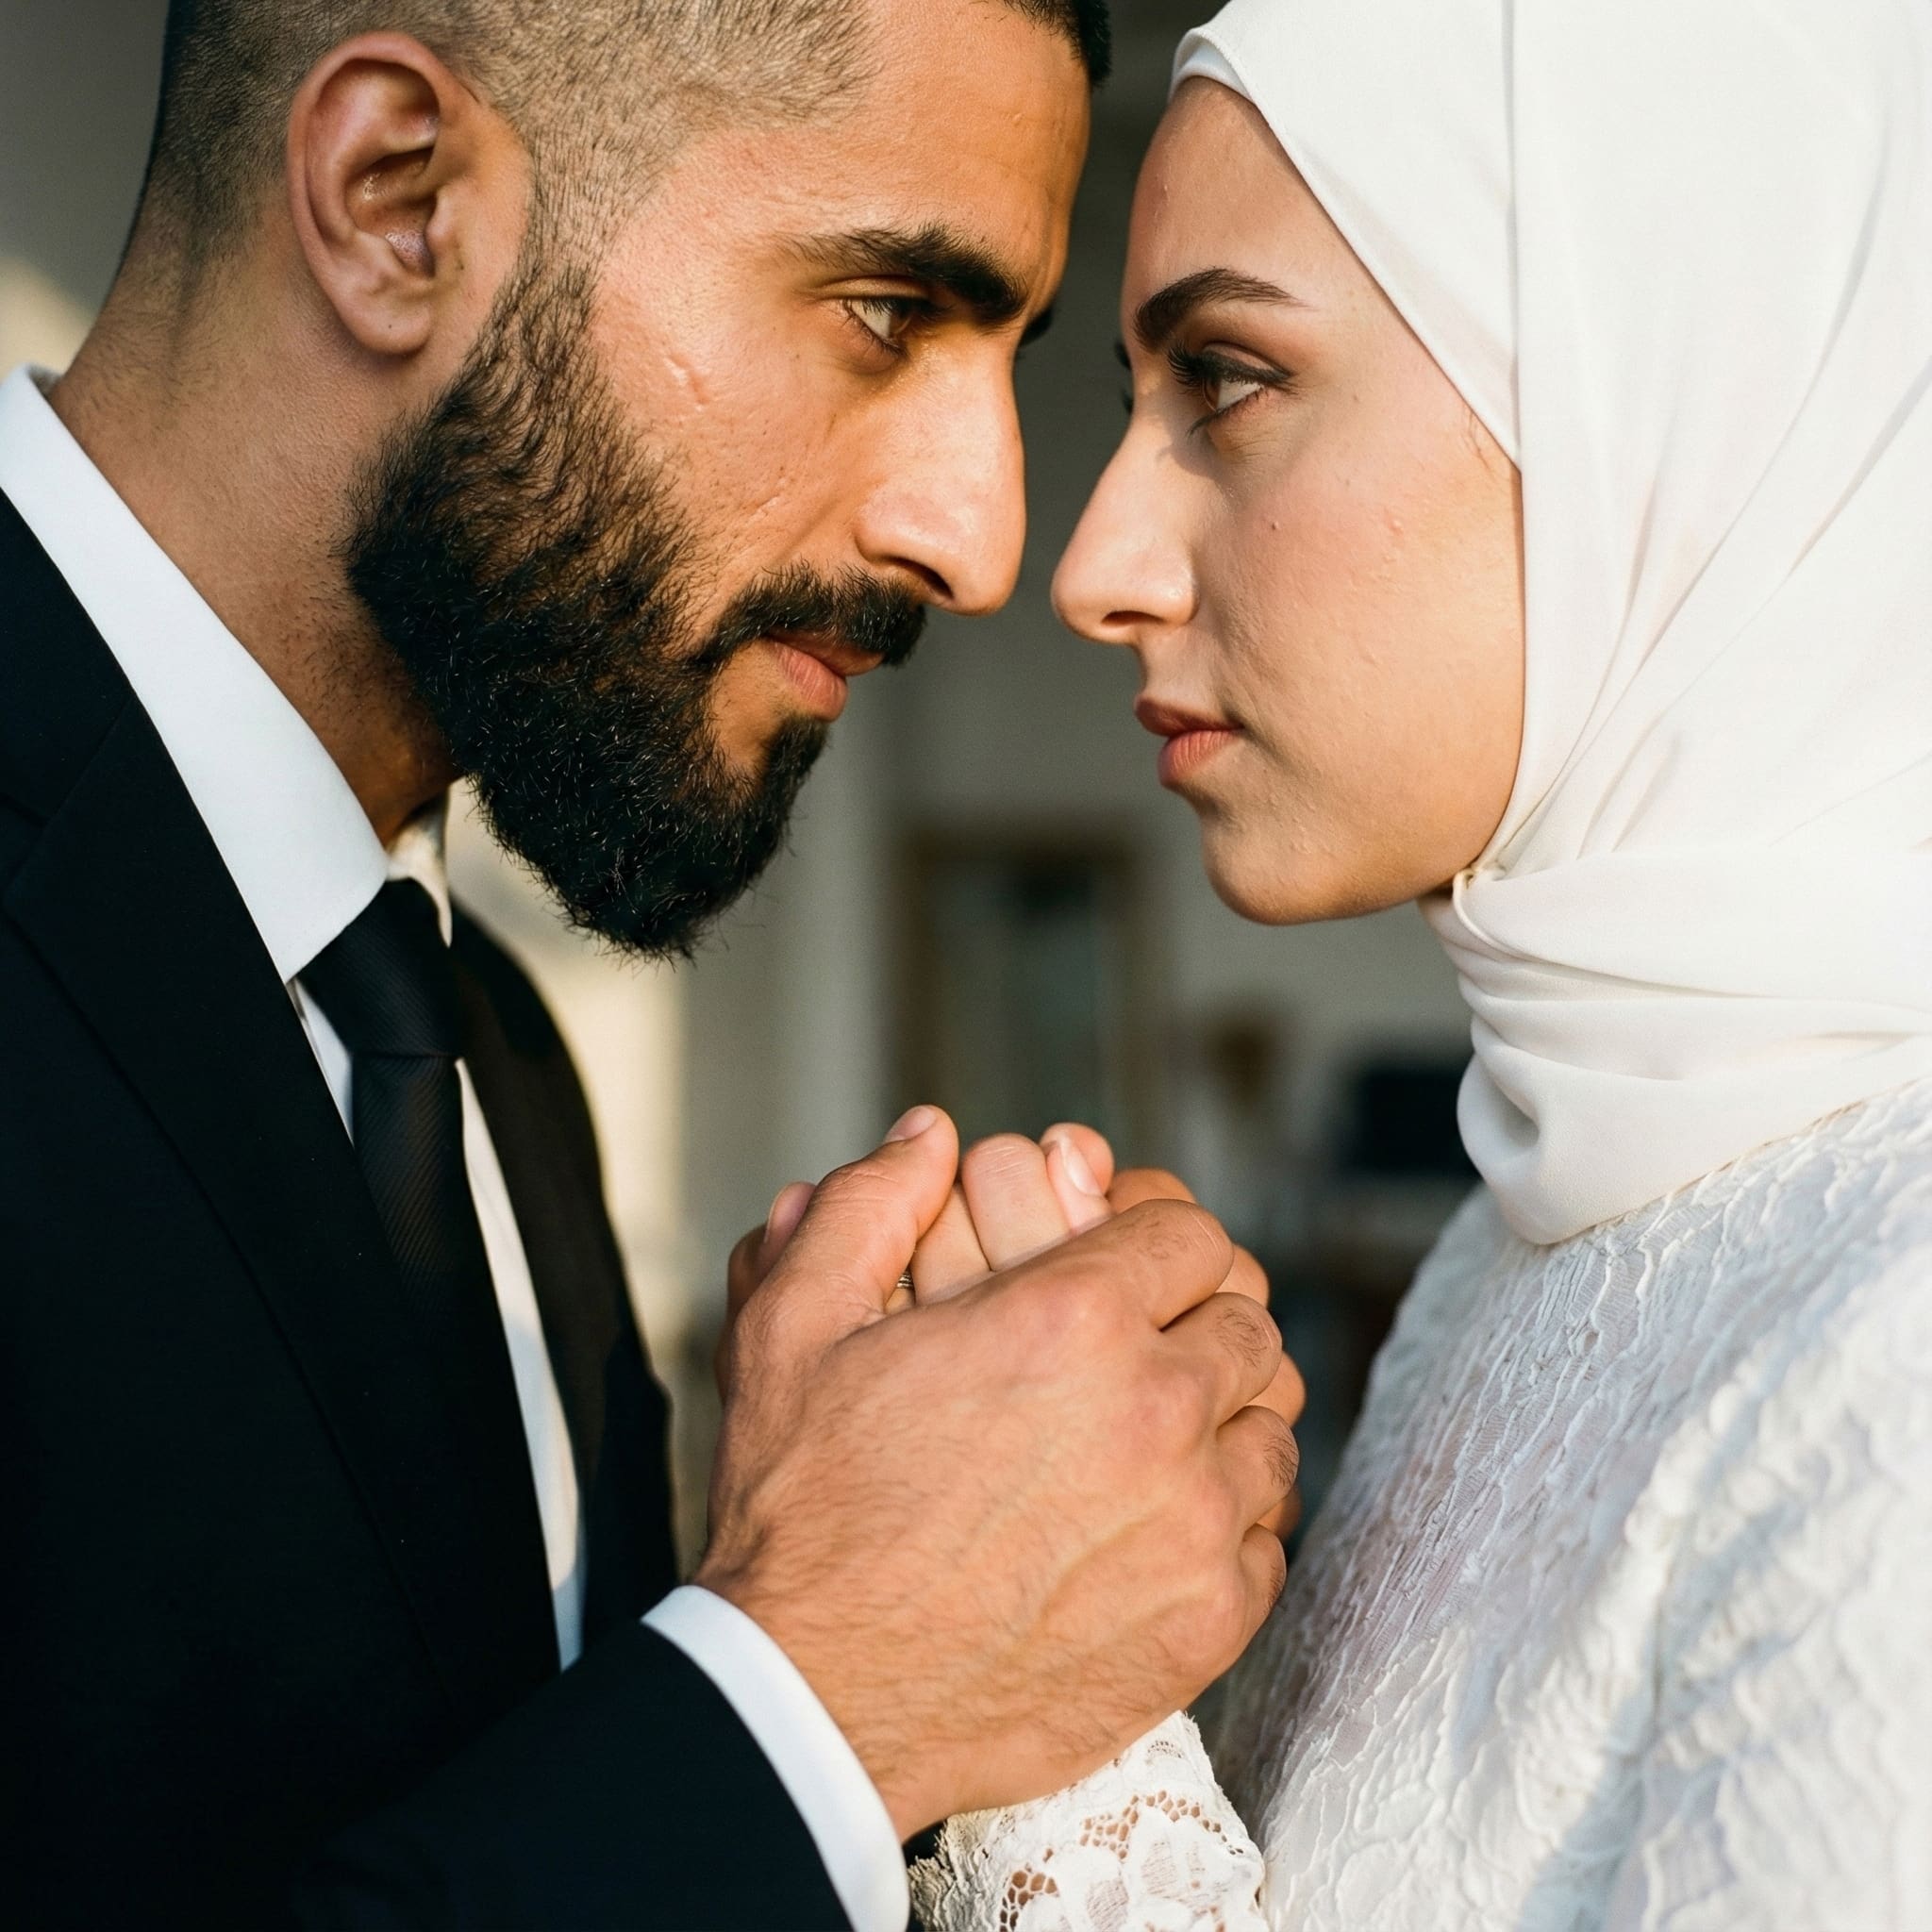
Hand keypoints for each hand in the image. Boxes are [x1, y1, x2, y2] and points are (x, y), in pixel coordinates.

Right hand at [696, 1105, 1296, 1838]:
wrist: (812, 1697)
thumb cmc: (803, 1511)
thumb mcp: (793, 1326)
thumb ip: (868, 1205)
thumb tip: (930, 1134)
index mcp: (1070, 1319)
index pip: (1194, 1236)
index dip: (1155, 1240)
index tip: (1120, 1270)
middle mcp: (1155, 1412)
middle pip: (1246, 1325)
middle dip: (1194, 1321)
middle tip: (1131, 1351)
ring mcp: (1194, 1526)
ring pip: (1273, 1429)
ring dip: (1223, 1419)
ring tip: (1148, 1437)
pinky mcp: (1206, 1625)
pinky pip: (1271, 1539)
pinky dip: (1231, 1523)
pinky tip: (1159, 1525)